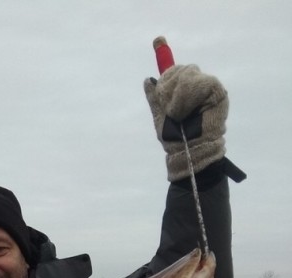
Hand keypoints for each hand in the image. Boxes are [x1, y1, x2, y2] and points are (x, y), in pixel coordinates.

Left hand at [144, 64, 227, 180]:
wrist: (187, 152)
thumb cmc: (173, 140)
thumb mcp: (159, 117)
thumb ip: (155, 99)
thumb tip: (148, 80)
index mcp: (181, 93)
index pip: (173, 70)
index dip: (164, 55)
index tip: (158, 40)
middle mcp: (195, 87)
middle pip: (179, 69)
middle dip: (169, 87)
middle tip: (168, 109)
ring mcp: (207, 88)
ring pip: (188, 74)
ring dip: (177, 95)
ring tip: (177, 114)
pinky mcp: (216, 92)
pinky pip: (199, 82)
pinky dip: (187, 95)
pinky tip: (185, 109)